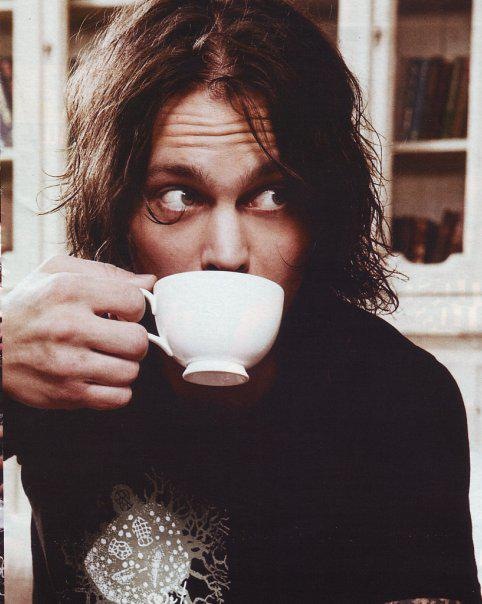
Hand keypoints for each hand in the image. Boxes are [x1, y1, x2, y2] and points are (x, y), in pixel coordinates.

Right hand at [2, 255, 155, 409]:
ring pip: (131, 372)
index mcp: (69, 291)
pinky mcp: (66, 395)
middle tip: (117, 338)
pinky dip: (116, 390)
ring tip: (106, 357)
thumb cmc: (30, 304)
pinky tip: (101, 377)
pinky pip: (119, 398)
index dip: (133, 308)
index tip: (120, 313)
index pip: (134, 301)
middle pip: (137, 341)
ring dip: (125, 365)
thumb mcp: (58, 270)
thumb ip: (106, 271)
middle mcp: (68, 328)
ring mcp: (67, 365)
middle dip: (133, 339)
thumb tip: (149, 281)